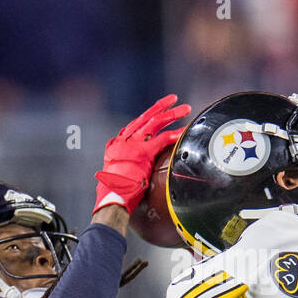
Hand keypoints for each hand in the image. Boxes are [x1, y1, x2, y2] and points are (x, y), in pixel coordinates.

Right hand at [94, 94, 190, 214]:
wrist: (111, 197)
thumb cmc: (115, 191)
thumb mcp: (117, 171)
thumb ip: (127, 162)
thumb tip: (138, 166)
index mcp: (118, 143)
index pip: (136, 123)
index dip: (149, 114)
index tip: (159, 109)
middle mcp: (124, 140)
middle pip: (146, 117)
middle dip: (162, 107)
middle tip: (175, 100)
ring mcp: (133, 144)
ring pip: (155, 122)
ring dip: (172, 114)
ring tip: (186, 109)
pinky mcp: (143, 152)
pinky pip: (162, 139)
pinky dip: (175, 134)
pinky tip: (184, 130)